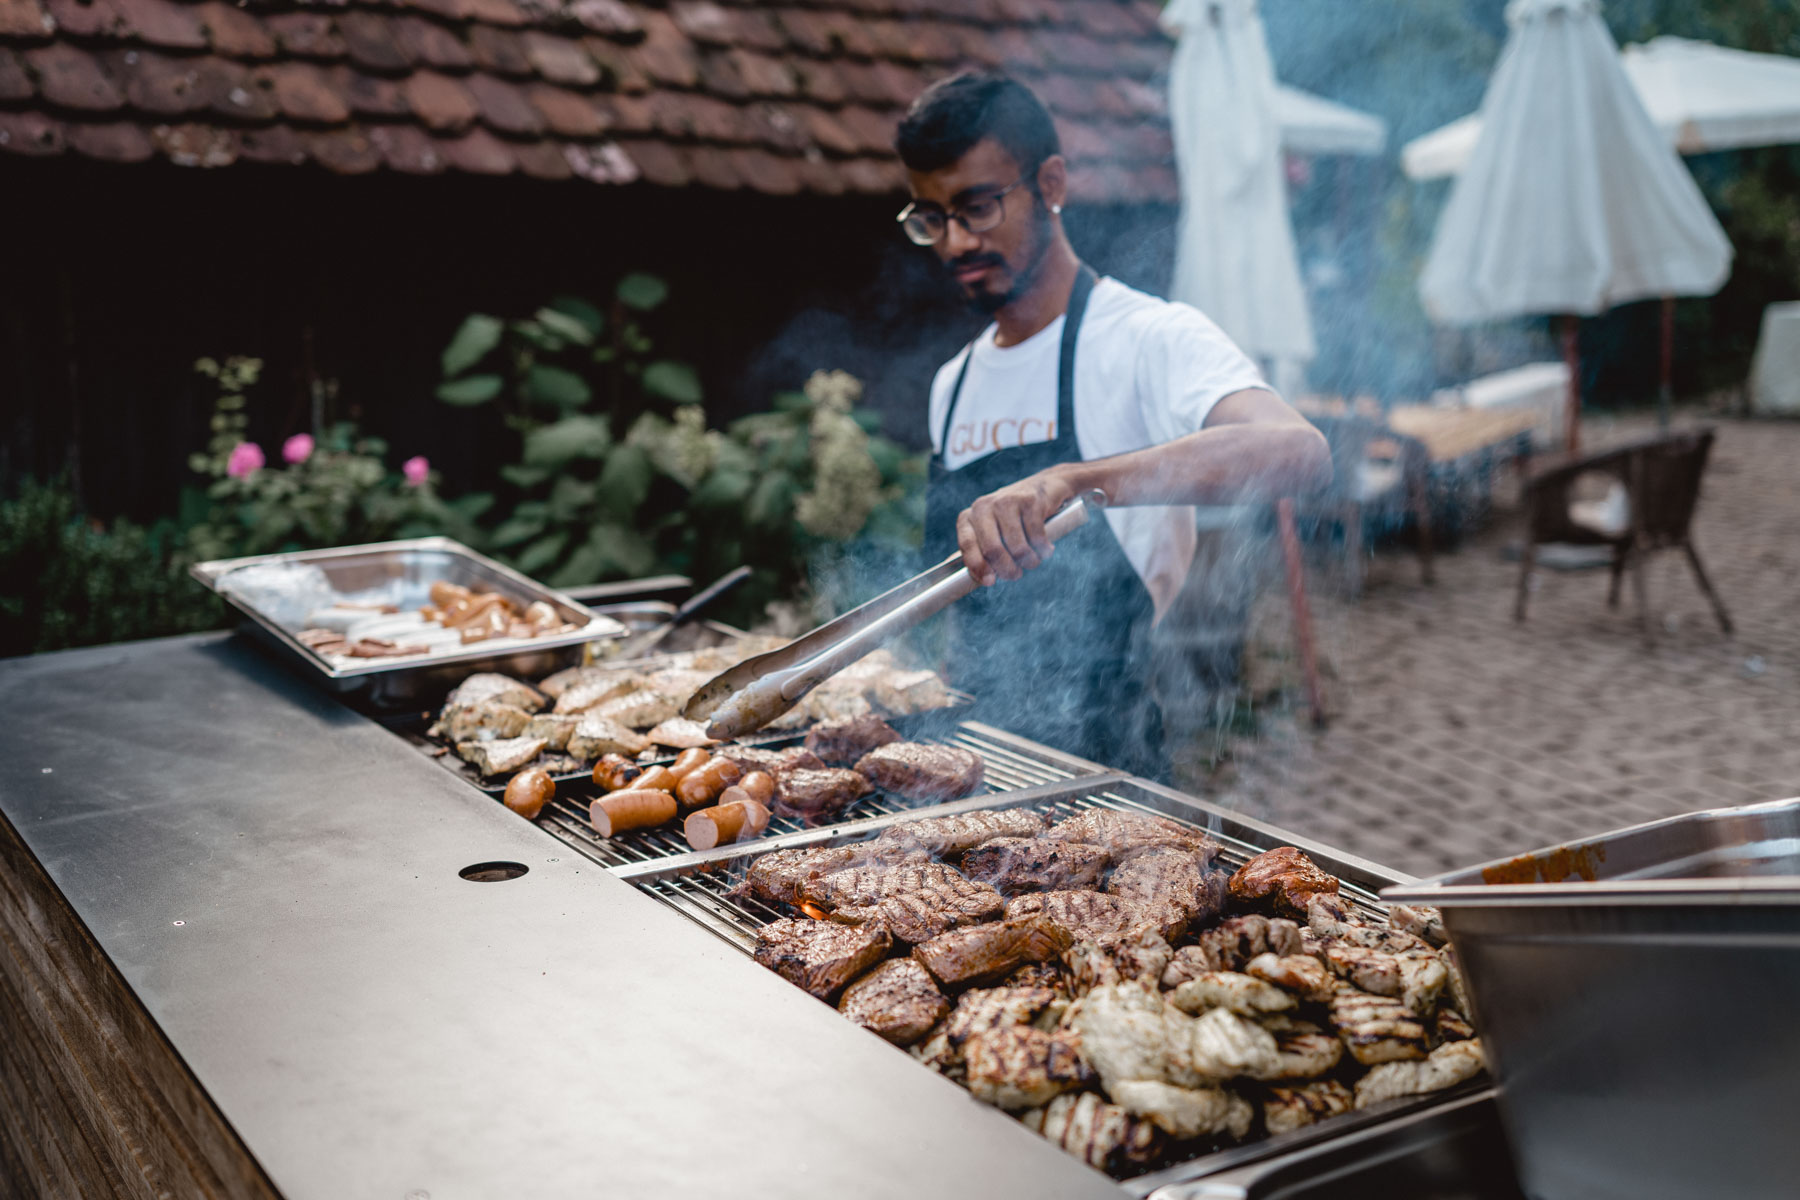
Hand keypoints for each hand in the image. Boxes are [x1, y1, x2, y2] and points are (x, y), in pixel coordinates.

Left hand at [955, 468, 1075, 586]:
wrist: (1046, 486)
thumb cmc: (1013, 518)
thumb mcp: (991, 531)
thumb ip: (979, 552)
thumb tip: (972, 581)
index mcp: (969, 517)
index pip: (967, 545)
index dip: (978, 567)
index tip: (990, 582)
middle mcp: (984, 506)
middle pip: (993, 549)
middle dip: (1008, 570)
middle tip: (1016, 574)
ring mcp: (1006, 501)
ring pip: (1017, 548)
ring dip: (1030, 561)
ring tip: (1033, 559)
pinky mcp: (1029, 501)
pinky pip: (1037, 538)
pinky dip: (1044, 549)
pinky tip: (1046, 548)